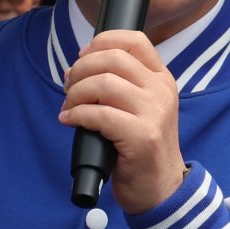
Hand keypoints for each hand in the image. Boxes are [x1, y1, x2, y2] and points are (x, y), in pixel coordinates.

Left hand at [59, 30, 185, 214]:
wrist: (160, 188)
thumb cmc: (140, 148)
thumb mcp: (141, 108)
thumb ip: (121, 84)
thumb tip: (79, 66)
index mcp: (161, 79)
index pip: (134, 40)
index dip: (102, 41)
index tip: (82, 56)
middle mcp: (161, 92)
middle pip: (113, 59)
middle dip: (81, 69)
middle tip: (68, 87)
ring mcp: (154, 114)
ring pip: (104, 83)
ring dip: (76, 93)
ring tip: (69, 107)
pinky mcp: (141, 137)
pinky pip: (99, 114)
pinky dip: (77, 115)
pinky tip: (69, 121)